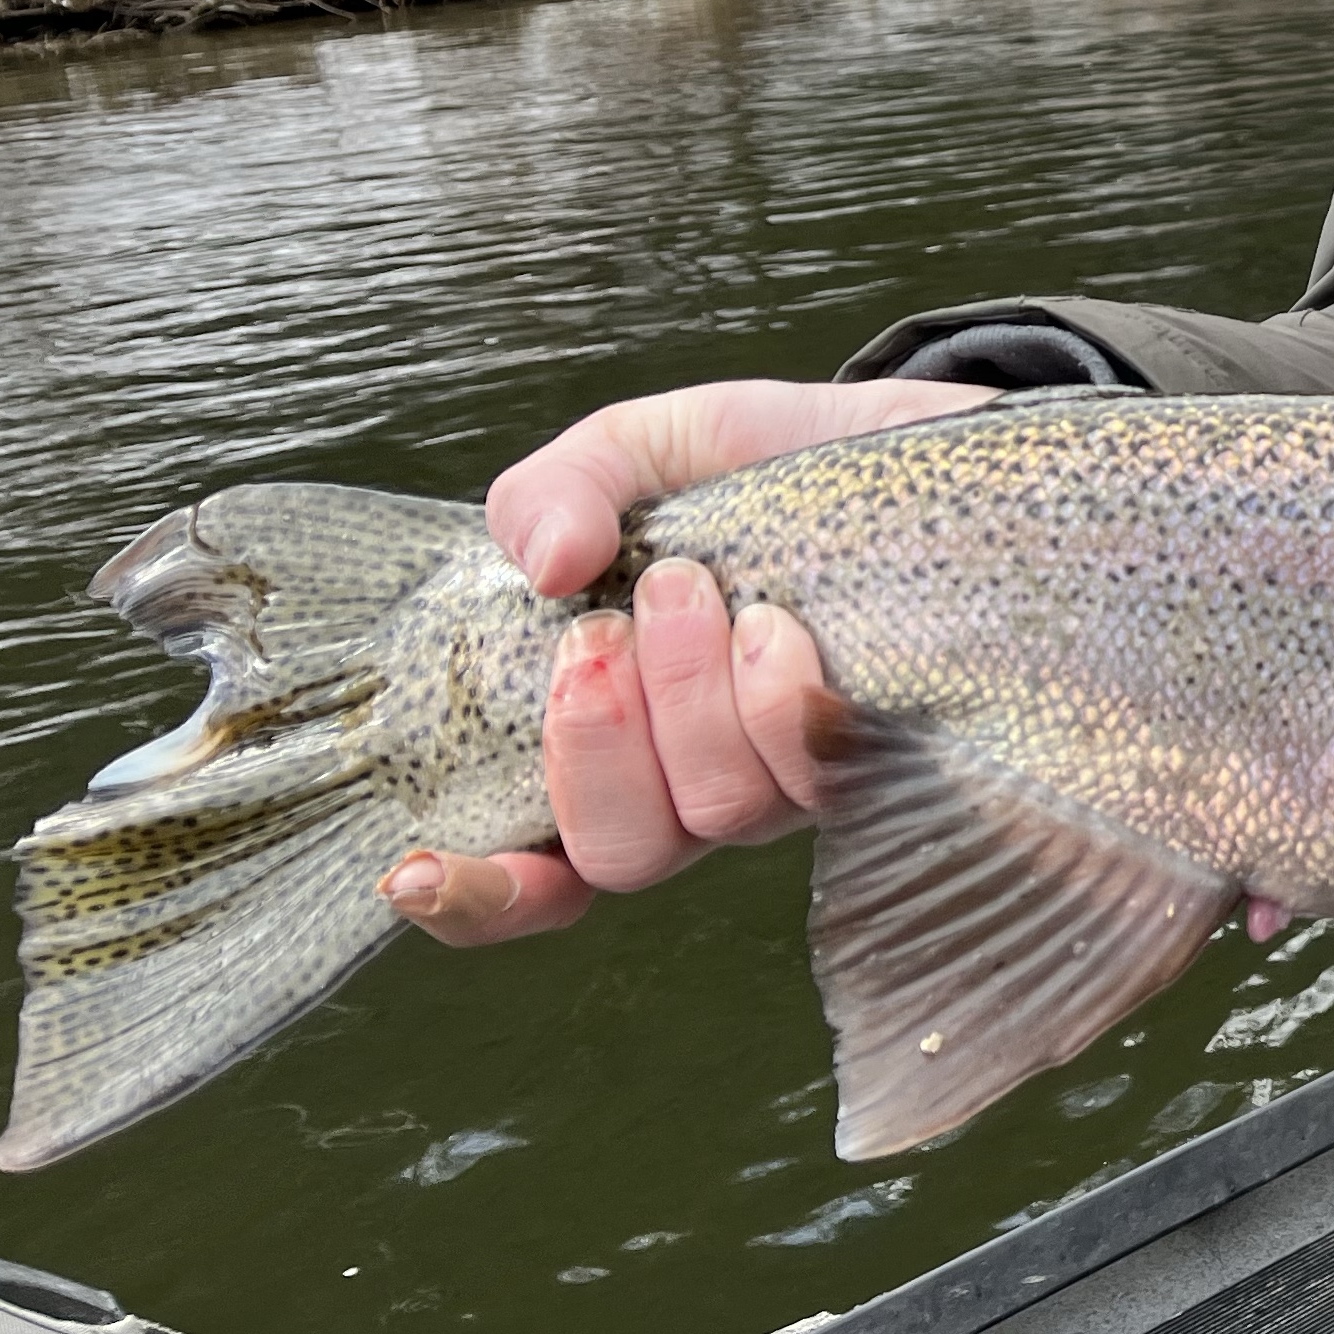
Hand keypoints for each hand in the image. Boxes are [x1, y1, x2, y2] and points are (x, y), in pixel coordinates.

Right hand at [383, 378, 995, 946]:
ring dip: (691, 702)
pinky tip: (782, 628)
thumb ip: (562, 488)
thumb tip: (544, 561)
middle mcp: (709, 778)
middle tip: (607, 632)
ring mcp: (801, 775)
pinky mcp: (896, 750)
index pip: (539, 871)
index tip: (412, 872)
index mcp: (626, 733)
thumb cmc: (770, 465)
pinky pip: (822, 778)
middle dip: (595, 747)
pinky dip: (783, 704)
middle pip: (624, 852)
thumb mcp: (649, 448)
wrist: (922, 438)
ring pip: (720, 812)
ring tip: (703, 591)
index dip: (474, 896)